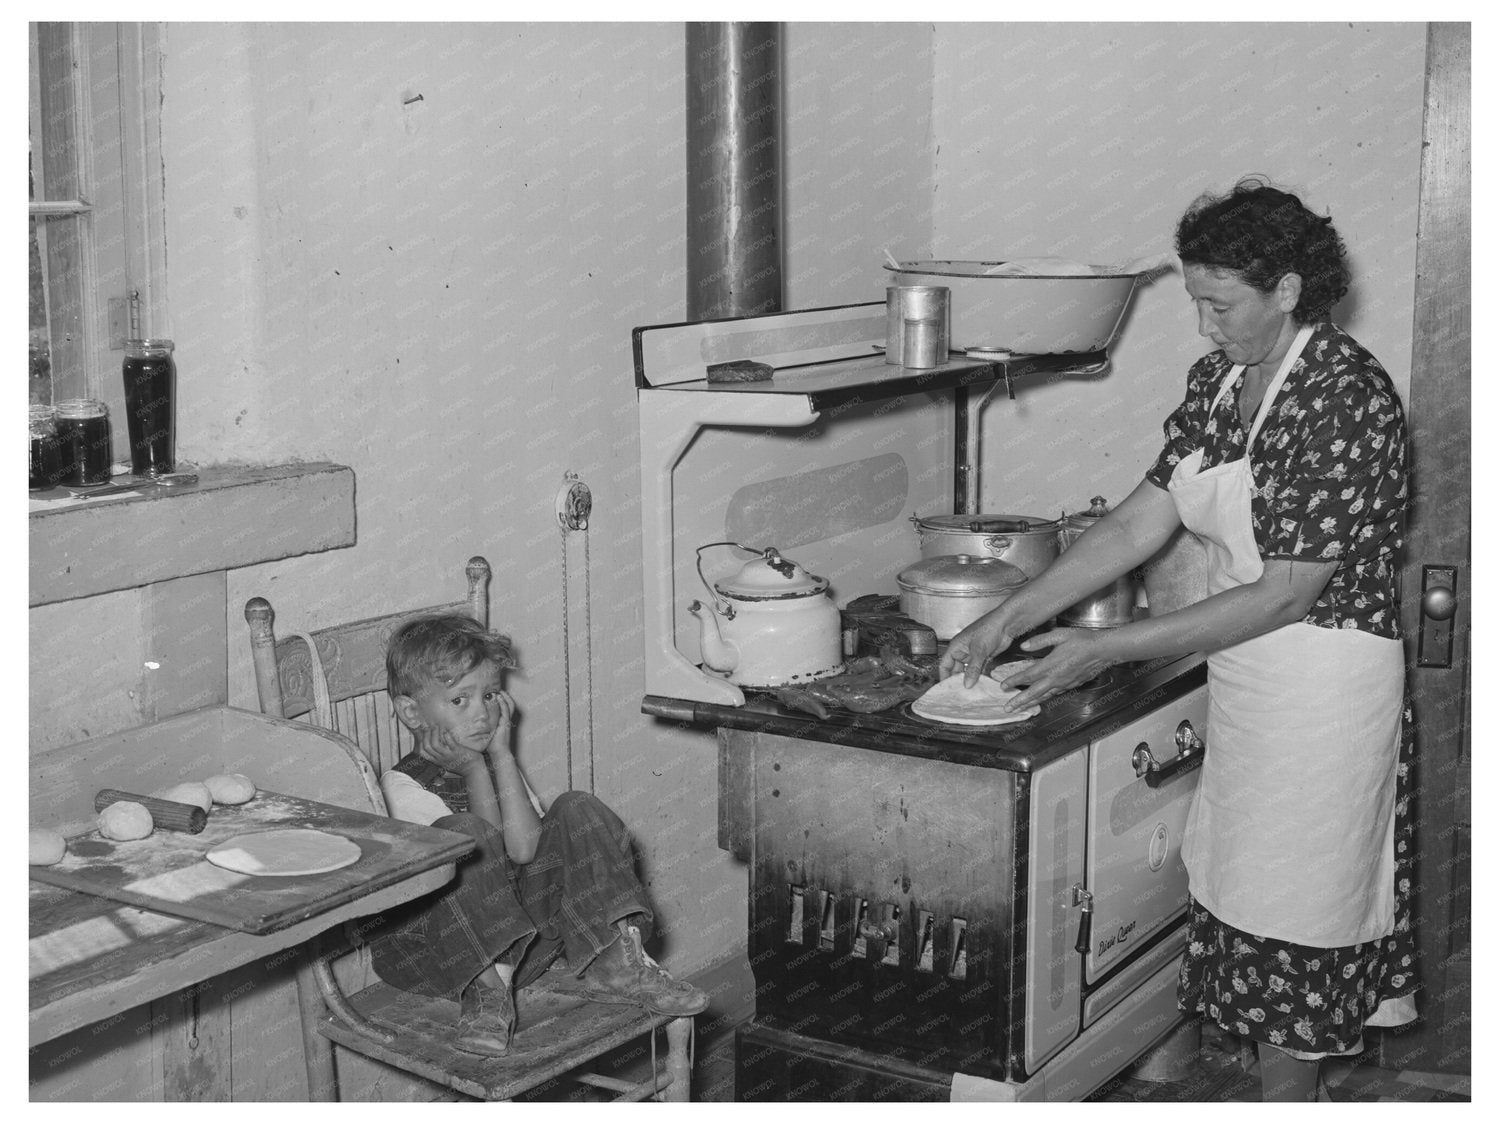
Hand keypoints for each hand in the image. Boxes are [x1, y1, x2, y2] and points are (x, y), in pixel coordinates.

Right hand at [414, 724, 487, 774]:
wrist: (474, 770)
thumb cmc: (462, 763)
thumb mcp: (447, 761)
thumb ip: (441, 754)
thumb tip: (437, 741)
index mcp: (437, 760)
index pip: (422, 752)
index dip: (419, 741)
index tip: (420, 732)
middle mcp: (440, 758)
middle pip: (426, 747)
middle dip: (425, 735)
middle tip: (427, 726)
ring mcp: (448, 755)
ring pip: (435, 745)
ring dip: (434, 734)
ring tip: (436, 726)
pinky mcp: (457, 751)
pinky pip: (449, 742)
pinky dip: (446, 735)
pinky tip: (446, 730)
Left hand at [486, 690, 515, 752]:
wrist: (498, 752)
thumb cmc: (492, 744)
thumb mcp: (487, 732)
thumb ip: (482, 726)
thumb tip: (471, 723)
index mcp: (502, 721)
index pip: (505, 707)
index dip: (502, 700)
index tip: (496, 693)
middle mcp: (506, 719)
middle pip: (509, 704)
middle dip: (505, 696)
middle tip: (499, 689)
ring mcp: (506, 721)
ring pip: (509, 705)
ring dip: (505, 697)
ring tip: (500, 691)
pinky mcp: (506, 722)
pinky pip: (506, 710)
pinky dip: (503, 702)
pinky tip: (499, 697)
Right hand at [939, 604, 1024, 686]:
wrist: (1006, 624)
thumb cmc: (988, 629)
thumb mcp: (978, 651)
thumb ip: (972, 669)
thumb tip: (966, 685)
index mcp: (956, 646)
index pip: (945, 664)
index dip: (944, 676)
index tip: (946, 689)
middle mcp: (963, 651)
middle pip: (956, 669)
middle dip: (957, 680)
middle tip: (959, 694)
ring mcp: (974, 654)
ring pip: (968, 670)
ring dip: (969, 679)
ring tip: (969, 693)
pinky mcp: (984, 657)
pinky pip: (978, 669)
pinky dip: (978, 677)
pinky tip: (980, 686)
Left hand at [994, 627, 1114, 710]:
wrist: (1103, 650)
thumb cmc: (1082, 640)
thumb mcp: (1059, 635)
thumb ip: (1040, 640)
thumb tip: (1024, 646)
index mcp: (1051, 665)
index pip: (1028, 675)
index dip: (1014, 681)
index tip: (1003, 686)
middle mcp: (1056, 678)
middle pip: (1033, 692)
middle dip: (1019, 701)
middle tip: (1007, 708)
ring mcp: (1064, 684)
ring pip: (1044, 696)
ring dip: (1030, 703)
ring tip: (1019, 709)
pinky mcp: (1071, 685)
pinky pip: (1054, 694)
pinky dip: (1044, 699)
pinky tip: (1040, 700)